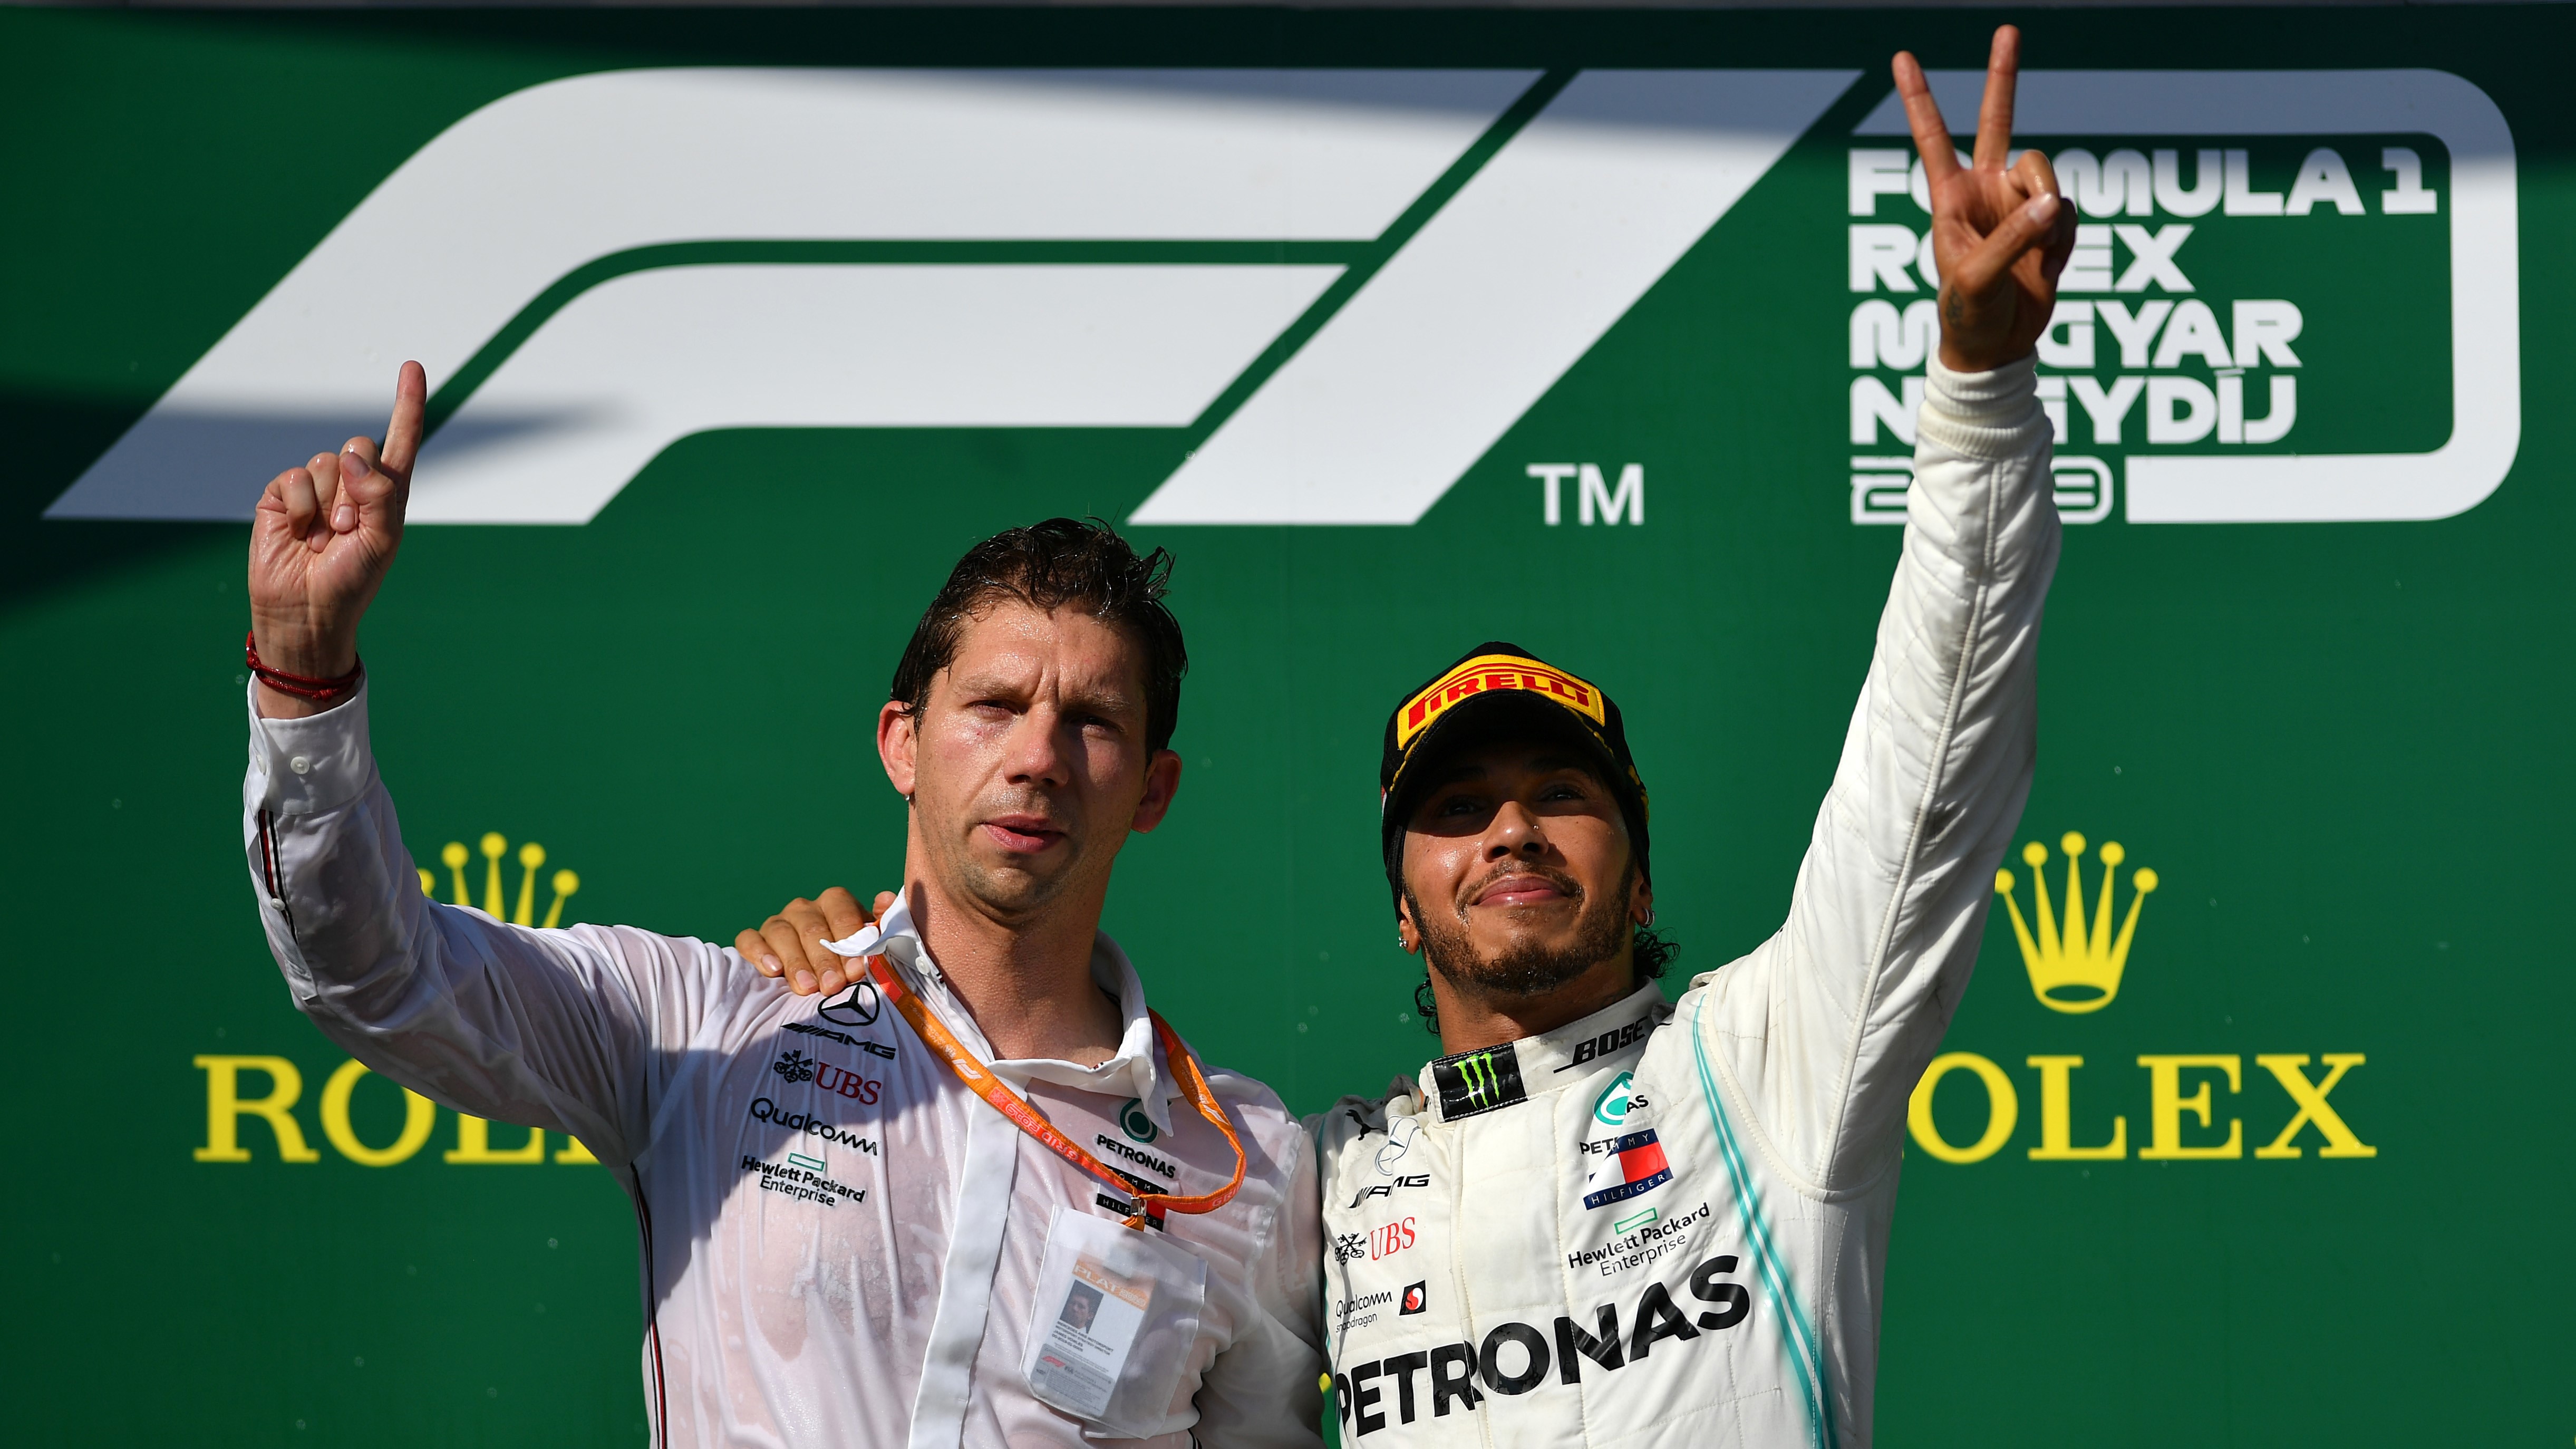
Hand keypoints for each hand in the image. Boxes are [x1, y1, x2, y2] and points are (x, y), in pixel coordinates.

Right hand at [248, 361, 426, 715]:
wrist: (306, 613)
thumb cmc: (352, 582)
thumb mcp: (382, 541)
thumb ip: (379, 494)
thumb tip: (354, 455)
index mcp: (386, 494)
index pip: (401, 441)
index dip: (407, 403)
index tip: (412, 367)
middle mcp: (353, 485)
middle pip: (358, 444)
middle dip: (356, 487)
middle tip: (348, 530)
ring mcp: (317, 490)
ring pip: (325, 462)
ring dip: (327, 504)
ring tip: (323, 539)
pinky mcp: (282, 496)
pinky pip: (294, 478)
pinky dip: (300, 507)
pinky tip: (298, 535)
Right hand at [739, 887, 898, 995]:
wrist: (822, 979)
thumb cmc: (852, 961)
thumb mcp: (871, 944)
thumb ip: (881, 923)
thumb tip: (886, 898)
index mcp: (835, 902)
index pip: (841, 912)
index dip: (849, 939)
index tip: (856, 970)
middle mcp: (805, 908)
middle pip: (812, 927)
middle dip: (824, 959)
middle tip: (833, 986)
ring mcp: (778, 922)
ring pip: (781, 933)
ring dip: (795, 962)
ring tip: (807, 987)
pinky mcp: (754, 939)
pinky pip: (749, 940)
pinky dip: (759, 953)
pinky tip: (772, 971)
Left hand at [1893, 27, 2077, 372]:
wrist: (1998, 346)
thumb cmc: (1970, 314)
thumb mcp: (1977, 279)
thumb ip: (2012, 238)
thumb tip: (2052, 202)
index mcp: (1951, 197)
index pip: (1933, 137)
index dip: (1919, 98)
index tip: (1901, 57)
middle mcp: (1985, 189)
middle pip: (1998, 121)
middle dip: (2003, 75)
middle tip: (2007, 30)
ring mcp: (2019, 202)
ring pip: (2047, 173)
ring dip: (2048, 212)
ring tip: (2039, 254)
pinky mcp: (2050, 221)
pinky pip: (2070, 210)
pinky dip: (2065, 238)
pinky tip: (2050, 266)